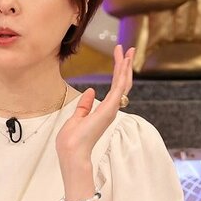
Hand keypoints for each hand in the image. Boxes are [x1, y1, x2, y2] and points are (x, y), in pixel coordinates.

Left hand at [56, 45, 133, 165]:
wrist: (72, 150)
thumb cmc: (72, 139)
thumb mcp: (77, 117)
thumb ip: (85, 105)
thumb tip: (91, 91)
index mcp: (104, 111)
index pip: (115, 88)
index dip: (118, 72)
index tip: (118, 57)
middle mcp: (111, 109)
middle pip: (122, 83)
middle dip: (125, 65)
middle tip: (128, 49)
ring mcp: (112, 108)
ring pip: (123, 82)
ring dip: (125, 65)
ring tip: (128, 50)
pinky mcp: (110, 108)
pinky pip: (119, 86)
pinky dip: (122, 73)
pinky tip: (124, 61)